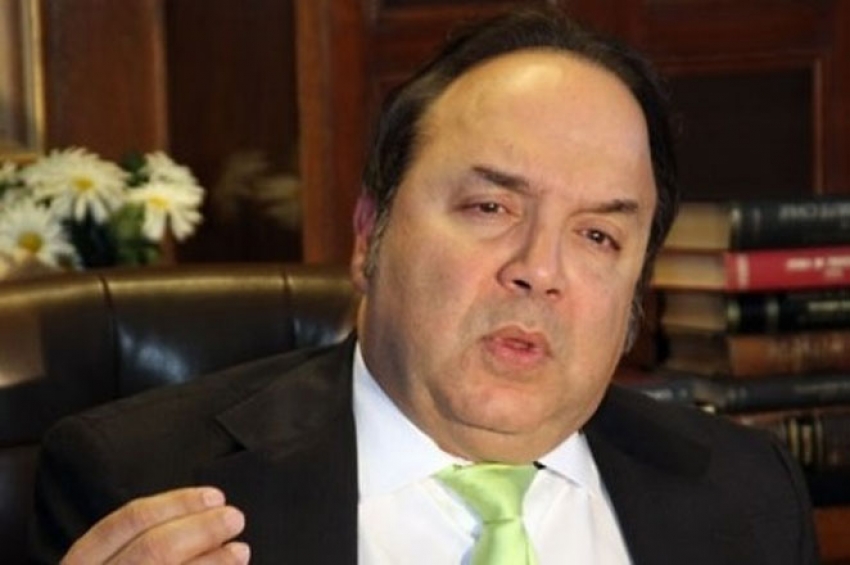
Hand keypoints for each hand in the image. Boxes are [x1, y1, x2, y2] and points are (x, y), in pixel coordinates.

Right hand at [61, 487, 248, 563]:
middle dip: (202, 529)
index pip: (128, 521)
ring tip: (239, 551)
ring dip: (213, 561)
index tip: (214, 497)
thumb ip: (142, 546)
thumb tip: (200, 519)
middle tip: (235, 519)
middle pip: (154, 549)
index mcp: (80, 564)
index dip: (177, 504)